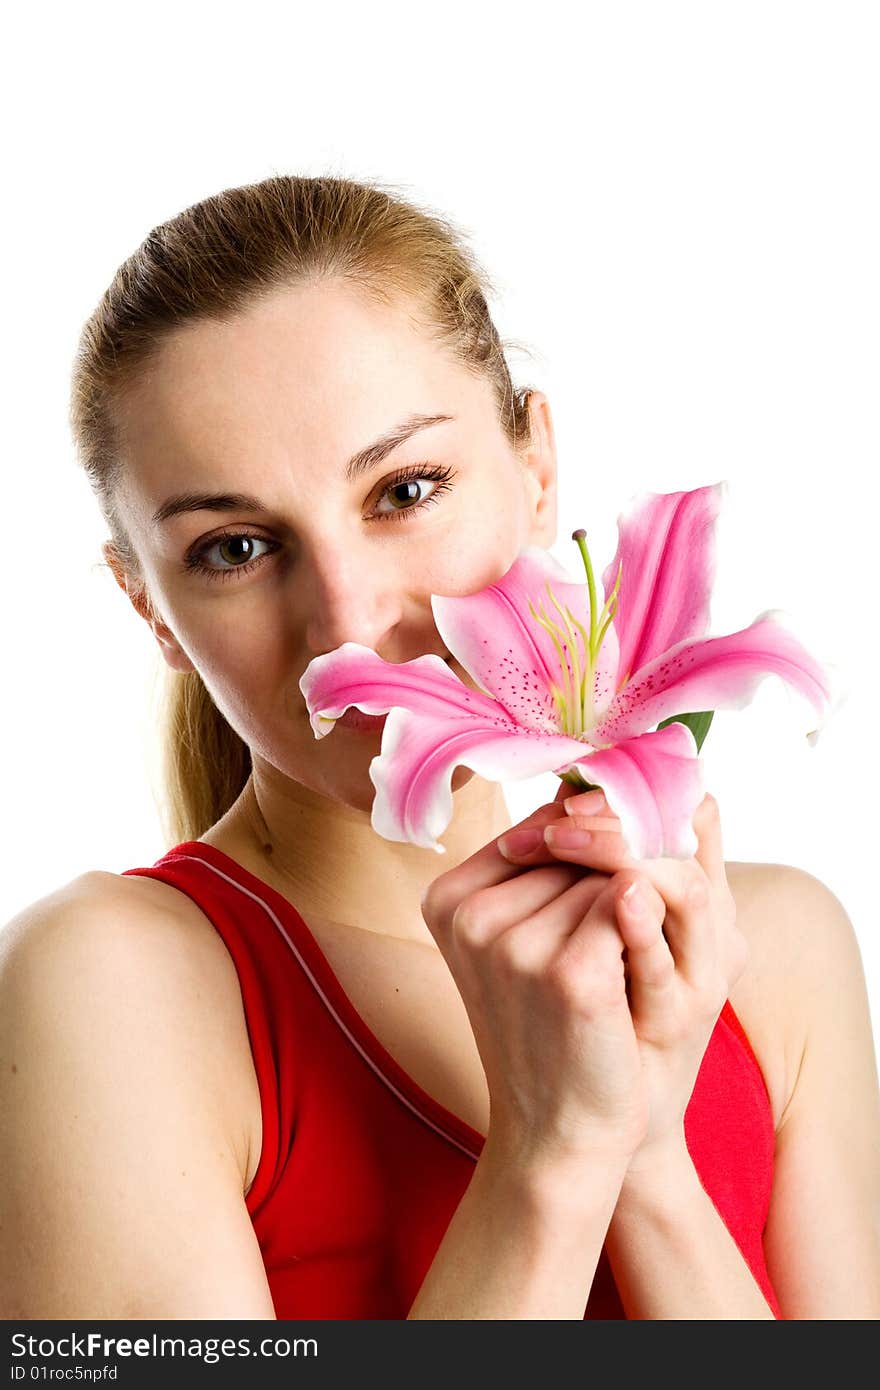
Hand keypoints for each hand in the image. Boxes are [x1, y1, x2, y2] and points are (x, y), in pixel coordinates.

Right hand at [497, 786, 748, 1173]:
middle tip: (621, 941)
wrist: (560, 1134)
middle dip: (616, 878)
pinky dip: (653, 933)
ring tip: (619, 970)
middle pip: (579, 844)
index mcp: (447, 899)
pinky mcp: (570, 975)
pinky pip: (637, 907)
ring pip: (614, 873)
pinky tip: (634, 980)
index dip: (593, 847)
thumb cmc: (550, 1029)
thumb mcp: (524, 939)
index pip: (542, 826)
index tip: (614, 886)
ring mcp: (515, 944)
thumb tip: (597, 780)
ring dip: (637, 909)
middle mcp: (470, 915)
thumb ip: (546, 862)